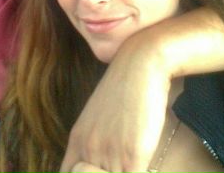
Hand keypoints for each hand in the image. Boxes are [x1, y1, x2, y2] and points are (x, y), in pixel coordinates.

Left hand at [60, 7, 223, 172]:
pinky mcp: (130, 157)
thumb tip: (101, 159)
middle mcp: (87, 150)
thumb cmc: (128, 85)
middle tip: (116, 169)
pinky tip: (144, 168)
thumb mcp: (104, 112)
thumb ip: (98, 138)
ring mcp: (107, 154)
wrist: (141, 61)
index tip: (92, 172)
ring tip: (129, 167)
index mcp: (78, 140)